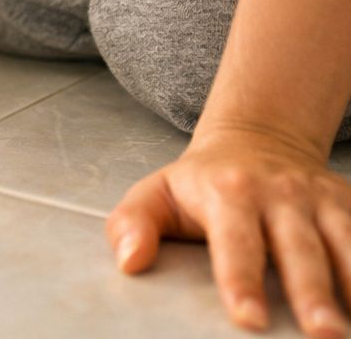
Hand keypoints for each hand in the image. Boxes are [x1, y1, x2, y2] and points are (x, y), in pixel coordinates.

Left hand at [108, 125, 350, 337]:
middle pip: (299, 249)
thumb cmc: (200, 182)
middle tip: (323, 336)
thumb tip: (130, 263)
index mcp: (228, 193)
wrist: (257, 139)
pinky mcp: (350, 204)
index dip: (242, 280)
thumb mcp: (156, 193)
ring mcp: (321, 199)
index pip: (234, 242)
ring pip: (345, 244)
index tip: (250, 319)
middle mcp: (280, 194)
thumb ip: (133, 224)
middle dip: (313, 294)